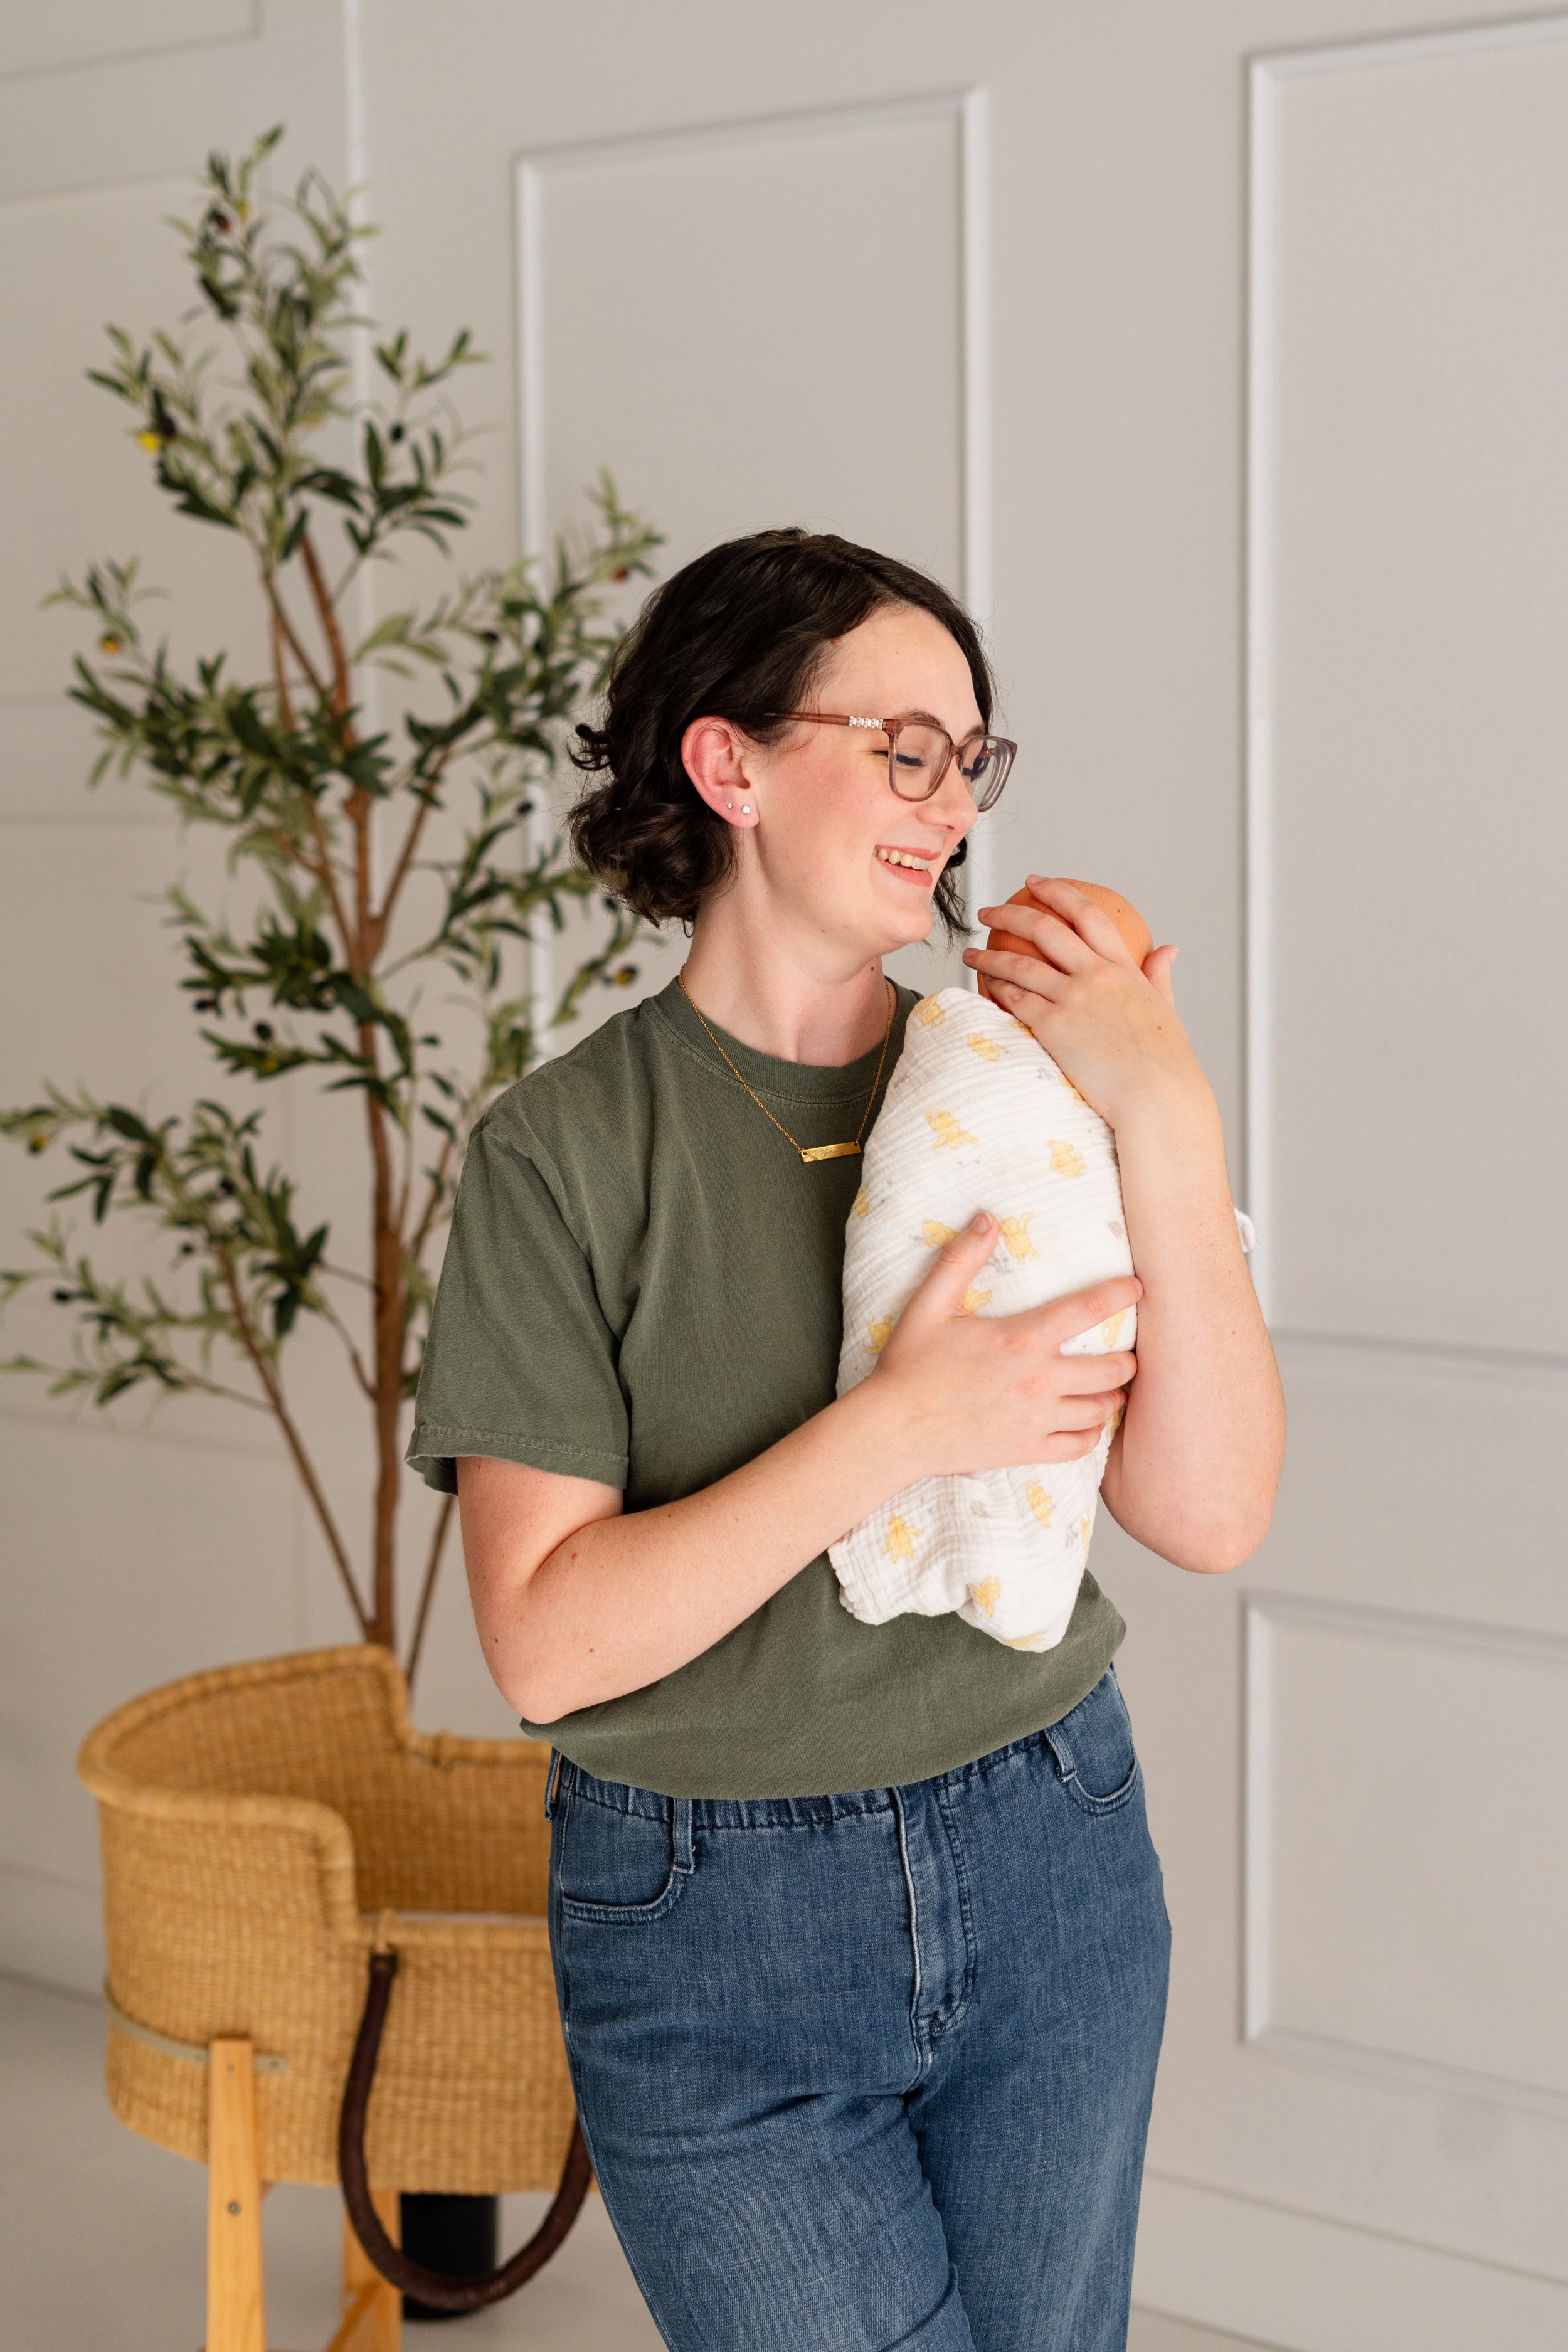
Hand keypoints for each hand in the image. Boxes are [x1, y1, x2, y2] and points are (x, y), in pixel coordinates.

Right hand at [872, 1212, 1140, 1479]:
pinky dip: (1092, 1434)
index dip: (1120, 1294)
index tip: (1137, 1289)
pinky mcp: (1028, 1450)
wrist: (894, 1430)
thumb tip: (986, 1218)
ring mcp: (1036, 1419)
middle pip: (1111, 1369)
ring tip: (1114, 1388)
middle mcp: (1038, 1380)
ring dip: (1113, 1396)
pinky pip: (1080, 1446)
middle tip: (1131, 1353)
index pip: (1088, 1308)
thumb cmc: (909, 1366)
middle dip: (1128, 1360)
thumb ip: (961, 1260)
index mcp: (1021, 1338)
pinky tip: (1088, 1424)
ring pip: (1101, 1409)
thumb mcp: (929, 1305)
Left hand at [962, 876, 1198, 1127]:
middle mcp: (1095, 974)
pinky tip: (982, 986)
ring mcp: (1072, 998)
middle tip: (988, 912)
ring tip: (970, 952)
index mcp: (1123, 966)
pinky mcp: (1053, 1026)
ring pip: (1019, 963)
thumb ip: (1160, 975)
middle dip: (1009, 912)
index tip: (1034, 881)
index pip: (1087, 913)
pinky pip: (1013, 999)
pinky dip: (994, 988)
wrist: (1157, 1094)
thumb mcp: (1166, 1008)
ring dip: (988, 954)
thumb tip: (1169, 949)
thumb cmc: (1166, 1060)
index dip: (1057, 891)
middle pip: (1044, 928)